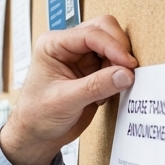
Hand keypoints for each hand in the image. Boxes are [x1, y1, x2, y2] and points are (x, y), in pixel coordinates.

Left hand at [0, 15, 138, 164]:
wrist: (37, 135)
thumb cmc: (37, 116)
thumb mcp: (65, 101)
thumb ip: (96, 86)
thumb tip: (125, 74)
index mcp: (53, 44)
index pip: (90, 34)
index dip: (112, 46)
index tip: (127, 63)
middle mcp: (68, 46)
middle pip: (104, 29)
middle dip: (118, 49)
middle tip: (126, 71)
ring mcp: (81, 57)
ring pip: (112, 45)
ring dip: (119, 63)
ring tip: (111, 87)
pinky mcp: (93, 70)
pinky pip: (115, 63)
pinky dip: (118, 74)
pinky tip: (106, 93)